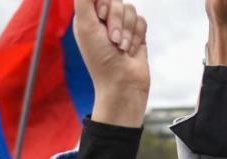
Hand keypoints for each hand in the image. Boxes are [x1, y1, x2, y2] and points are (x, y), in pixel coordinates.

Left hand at [75, 0, 149, 127]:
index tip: (101, 16)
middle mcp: (103, 20)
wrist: (122, 83)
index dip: (105, 3)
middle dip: (117, 20)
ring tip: (121, 48)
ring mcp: (121, 26)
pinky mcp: (136, 34)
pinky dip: (136, 36)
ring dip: (127, 31)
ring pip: (130, 10)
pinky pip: (142, 21)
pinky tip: (130, 50)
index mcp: (88, 16)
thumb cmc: (100, 58)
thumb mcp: (85, 25)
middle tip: (112, 39)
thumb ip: (85, 0)